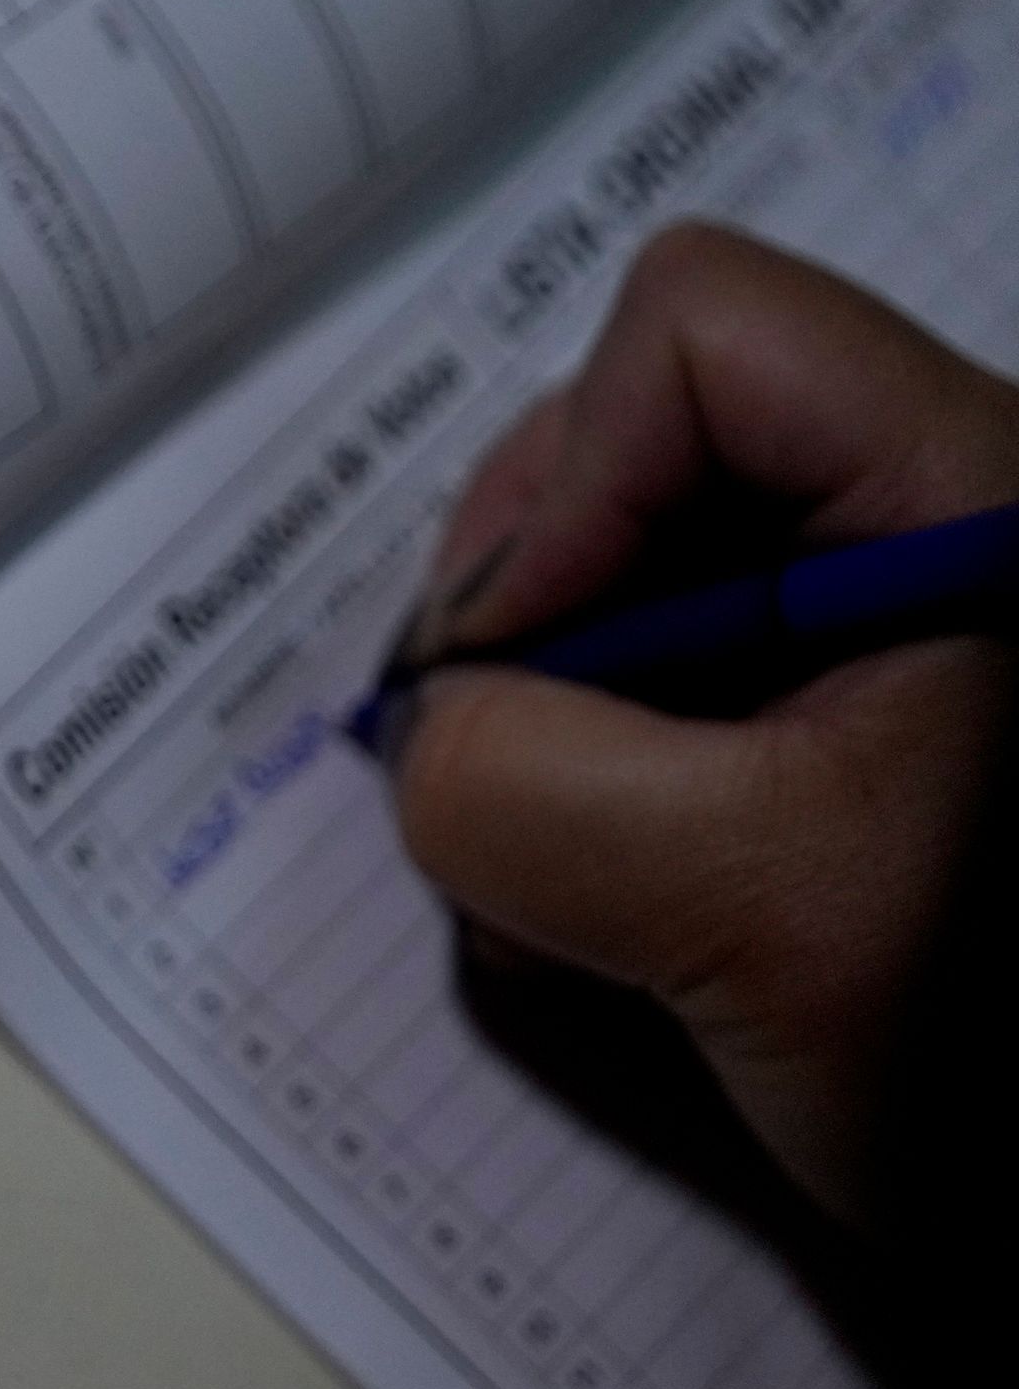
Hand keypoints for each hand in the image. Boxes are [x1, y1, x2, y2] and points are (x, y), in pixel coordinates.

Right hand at [389, 224, 1018, 1229]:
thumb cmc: (1015, 1052)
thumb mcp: (752, 914)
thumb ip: (526, 786)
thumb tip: (427, 738)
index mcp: (981, 490)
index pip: (700, 335)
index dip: (566, 482)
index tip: (514, 674)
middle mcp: (945, 518)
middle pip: (643, 437)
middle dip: (532, 610)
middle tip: (501, 779)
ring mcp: (901, 626)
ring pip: (635, 572)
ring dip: (552, 718)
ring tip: (568, 887)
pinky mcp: (859, 725)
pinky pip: (672, 683)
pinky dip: (600, 780)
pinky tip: (618, 909)